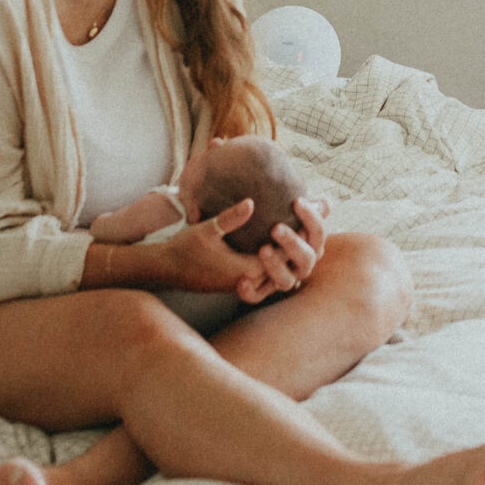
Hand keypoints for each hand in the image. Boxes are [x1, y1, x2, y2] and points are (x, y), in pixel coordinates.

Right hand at [157, 197, 331, 304]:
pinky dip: (281, 255)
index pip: (285, 256)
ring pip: (282, 269)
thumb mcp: (206, 230)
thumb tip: (251, 203)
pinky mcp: (242, 280)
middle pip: (290, 265)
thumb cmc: (185, 249)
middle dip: (304, 242)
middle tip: (319, 213)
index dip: (300, 235)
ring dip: (294, 249)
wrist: (165, 269)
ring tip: (308, 223)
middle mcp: (251, 279)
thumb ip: (230, 218)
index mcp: (247, 269)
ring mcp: (247, 282)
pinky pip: (270, 269)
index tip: (307, 211)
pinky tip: (285, 234)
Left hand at [246, 197, 329, 300]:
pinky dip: (250, 291)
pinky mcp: (263, 292)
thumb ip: (308, 212)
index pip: (318, 233)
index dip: (311, 219)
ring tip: (263, 249)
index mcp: (312, 247)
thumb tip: (324, 202)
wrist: (252, 255)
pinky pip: (257, 296)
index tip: (296, 201)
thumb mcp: (292, 220)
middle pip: (306, 258)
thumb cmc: (278, 230)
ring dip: (275, 266)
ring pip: (286, 281)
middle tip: (276, 227)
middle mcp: (302, 266)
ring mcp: (284, 281)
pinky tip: (241, 281)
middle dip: (292, 243)